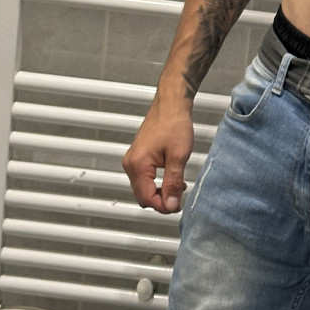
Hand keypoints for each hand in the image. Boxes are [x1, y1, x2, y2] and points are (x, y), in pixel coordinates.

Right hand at [122, 99, 193, 214]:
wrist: (171, 103)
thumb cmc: (174, 122)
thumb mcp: (179, 155)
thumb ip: (173, 182)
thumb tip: (170, 204)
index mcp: (138, 164)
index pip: (146, 198)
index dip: (163, 206)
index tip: (177, 206)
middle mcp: (131, 163)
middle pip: (142, 196)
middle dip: (161, 201)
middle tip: (178, 199)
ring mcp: (133, 160)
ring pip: (143, 188)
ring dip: (159, 192)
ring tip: (177, 187)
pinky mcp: (138, 157)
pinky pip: (144, 178)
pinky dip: (157, 183)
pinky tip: (171, 179)